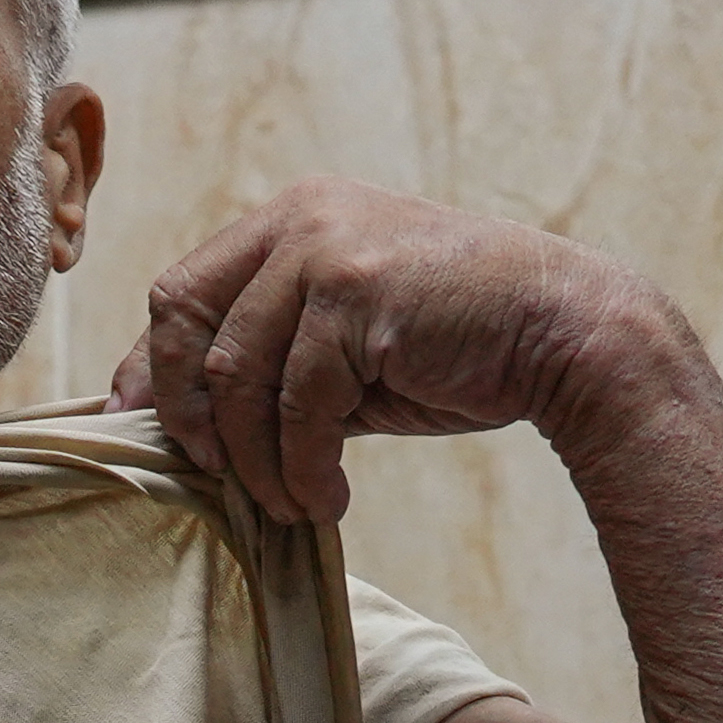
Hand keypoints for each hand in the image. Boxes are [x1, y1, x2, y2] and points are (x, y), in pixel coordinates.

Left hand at [114, 178, 722, 526]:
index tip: (157, 433)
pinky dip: (303, 469)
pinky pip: (299, 406)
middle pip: (188, 322)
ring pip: (239, 377)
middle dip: (188, 414)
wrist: (565, 334)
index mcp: (290, 219)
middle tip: (217, 477)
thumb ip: (269, 360)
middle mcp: (301, 220)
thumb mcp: (343, 347)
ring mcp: (328, 251)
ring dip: (256, 461)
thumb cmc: (453, 347)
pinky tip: (328, 500)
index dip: (157, 369)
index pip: (182, 291)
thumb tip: (171, 415)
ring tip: (290, 504)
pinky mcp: (360, 298)